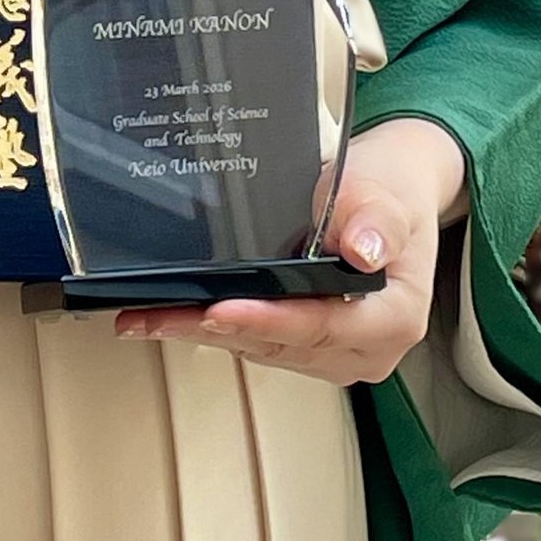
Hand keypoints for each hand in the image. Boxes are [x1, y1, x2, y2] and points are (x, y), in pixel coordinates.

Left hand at [112, 116, 465, 385]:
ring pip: (261, 347)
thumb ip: (374, 218)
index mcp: (392, 319)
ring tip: (146, 317)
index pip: (318, 325)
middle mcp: (363, 347)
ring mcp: (335, 350)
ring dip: (204, 331)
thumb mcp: (386, 191)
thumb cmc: (391, 190)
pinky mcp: (310, 342)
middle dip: (214, 328)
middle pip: (279, 343)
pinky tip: (176, 314)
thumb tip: (361, 249)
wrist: (394, 190)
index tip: (217, 309)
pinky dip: (219, 326)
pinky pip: (259, 339)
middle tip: (154, 316)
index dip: (265, 319)